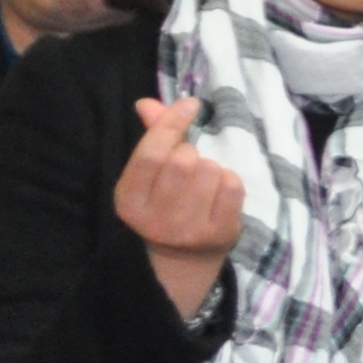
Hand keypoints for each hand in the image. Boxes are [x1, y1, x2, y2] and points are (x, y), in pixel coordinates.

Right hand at [116, 96, 245, 319]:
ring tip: (203, 183)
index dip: (171, 123)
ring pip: (210, 169)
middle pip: (182, 160)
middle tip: (188, 165)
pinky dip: (229, 181)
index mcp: (129, 200)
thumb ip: (151, 137)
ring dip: (210, 167)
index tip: (190, 105)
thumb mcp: (148, 177)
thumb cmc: (163, 205)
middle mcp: (156, 218)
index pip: (151, 153)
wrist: (181, 259)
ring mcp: (189, 229)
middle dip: (190, 152)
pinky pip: (233, 186)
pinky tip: (219, 193)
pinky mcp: (220, 233)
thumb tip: (147, 103)